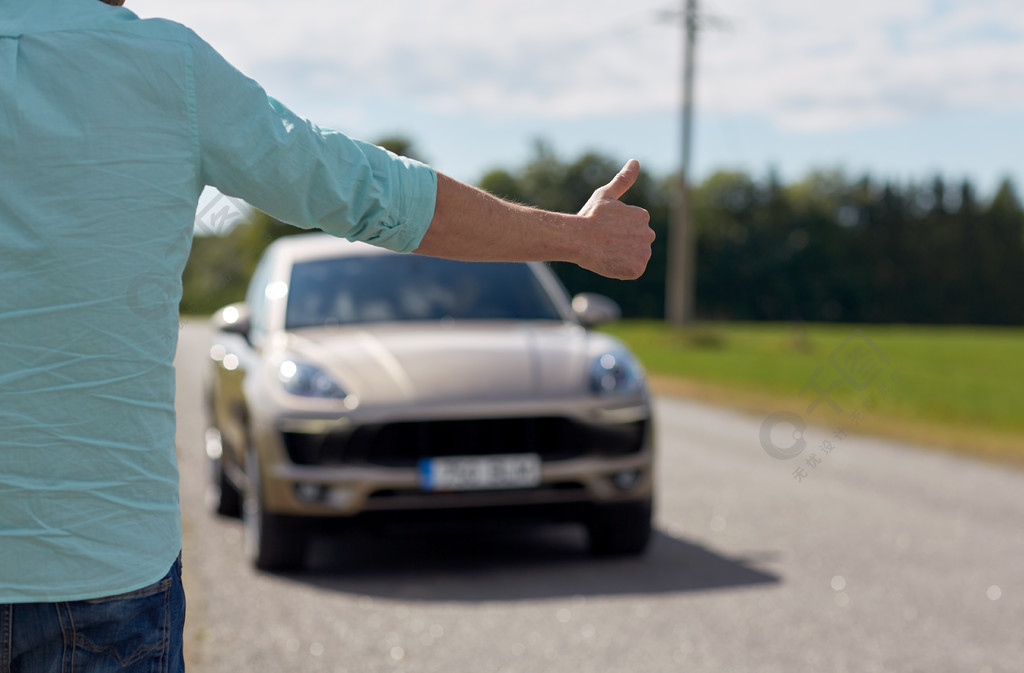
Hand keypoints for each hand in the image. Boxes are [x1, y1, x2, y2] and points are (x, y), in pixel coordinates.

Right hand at [573, 160, 654, 279]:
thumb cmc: (589, 216)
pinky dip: (622, 270)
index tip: (604, 230)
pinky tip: (609, 262)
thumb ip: (623, 180)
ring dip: (623, 258)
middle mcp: (648, 233)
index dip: (616, 232)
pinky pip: (632, 271)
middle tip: (604, 242)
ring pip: (635, 258)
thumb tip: (635, 162)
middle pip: (636, 243)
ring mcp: (643, 252)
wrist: (579, 239)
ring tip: (606, 252)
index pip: (633, 229)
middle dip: (623, 245)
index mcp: (642, 216)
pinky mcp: (637, 269)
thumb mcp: (605, 195)